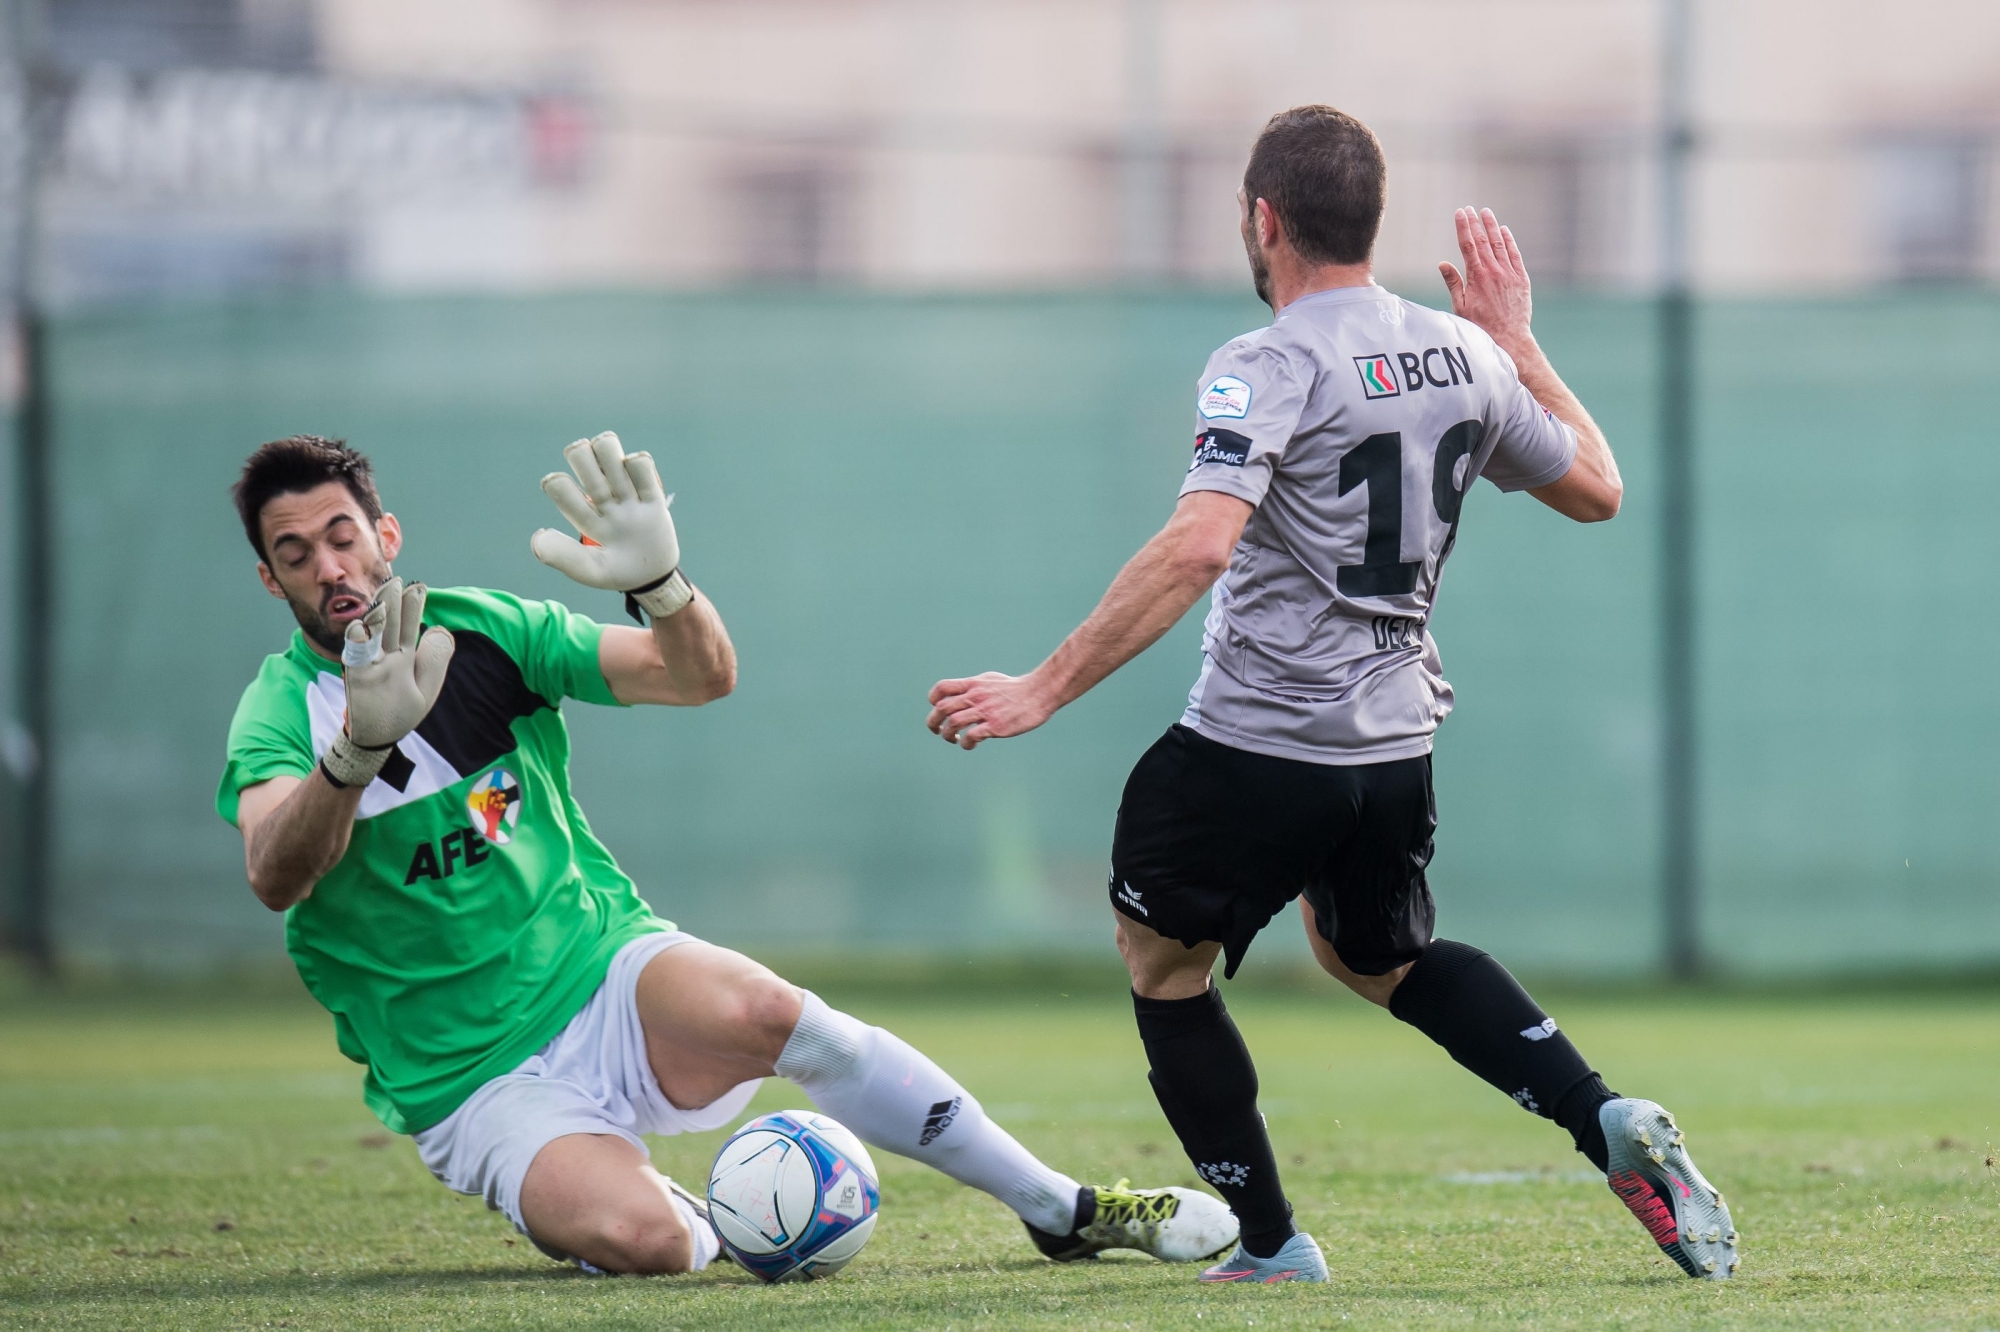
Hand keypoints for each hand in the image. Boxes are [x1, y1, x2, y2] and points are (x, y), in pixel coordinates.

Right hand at [323, 577, 453, 786]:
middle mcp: (386, 657)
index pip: (409, 626)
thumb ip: (436, 658)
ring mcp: (371, 667)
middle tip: (396, 580)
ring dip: (376, 616)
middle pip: (389, 625)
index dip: (413, 607)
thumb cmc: (401, 711)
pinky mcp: (357, 680)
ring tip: (382, 596)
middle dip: (393, 603)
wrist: (376, 738)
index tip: (418, 586)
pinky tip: (360, 627)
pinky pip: (356, 660)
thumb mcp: (427, 686)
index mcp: (405, 656)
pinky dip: (357, 643)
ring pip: (372, 636)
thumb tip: (439, 628)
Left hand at [531, 432, 679, 592]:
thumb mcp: (591, 571)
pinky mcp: (651, 492)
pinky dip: (639, 466)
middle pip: (580, 453)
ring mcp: (625, 492)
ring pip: (607, 447)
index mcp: (582, 515)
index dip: (558, 485)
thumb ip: (565, 557)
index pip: (558, 485)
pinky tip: (644, 488)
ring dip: (610, 456)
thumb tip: (538, 536)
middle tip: (598, 484)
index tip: (576, 507)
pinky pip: (641, 462)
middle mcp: (600, 498)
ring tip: (620, 479)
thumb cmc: (618, 573)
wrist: (655, 577)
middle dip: (582, 457)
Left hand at [926, 671, 1057, 749]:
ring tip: (954, 739)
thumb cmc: (1016, 688)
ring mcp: (985, 711)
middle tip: (938, 731)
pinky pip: (971, 736)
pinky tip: (971, 745)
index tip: (938, 710)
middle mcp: (976, 696)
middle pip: (942, 708)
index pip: (942, 688)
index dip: (933, 700)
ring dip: (947, 735)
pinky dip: (966, 743)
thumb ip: (974, 687)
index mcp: (973, 684)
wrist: (1039, 693)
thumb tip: (961, 694)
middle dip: (933, 723)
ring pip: (953, 723)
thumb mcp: (990, 680)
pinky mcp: (995, 725)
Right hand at [1439, 206, 1534, 356]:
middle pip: (1483, 240)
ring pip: (1499, 243)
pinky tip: (1504, 231)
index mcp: (1476, 276)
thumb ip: (1453, 283)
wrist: (1509, 337)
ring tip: (1486, 212)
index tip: (1460, 213)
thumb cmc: (1481, 326)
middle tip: (1470, 209)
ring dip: (1492, 226)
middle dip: (1475, 222)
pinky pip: (1514, 254)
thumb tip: (1443, 264)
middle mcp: (1494, 271)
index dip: (1463, 227)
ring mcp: (1509, 273)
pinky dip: (1509, 241)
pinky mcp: (1521, 279)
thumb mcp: (1461, 307)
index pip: (1467, 245)